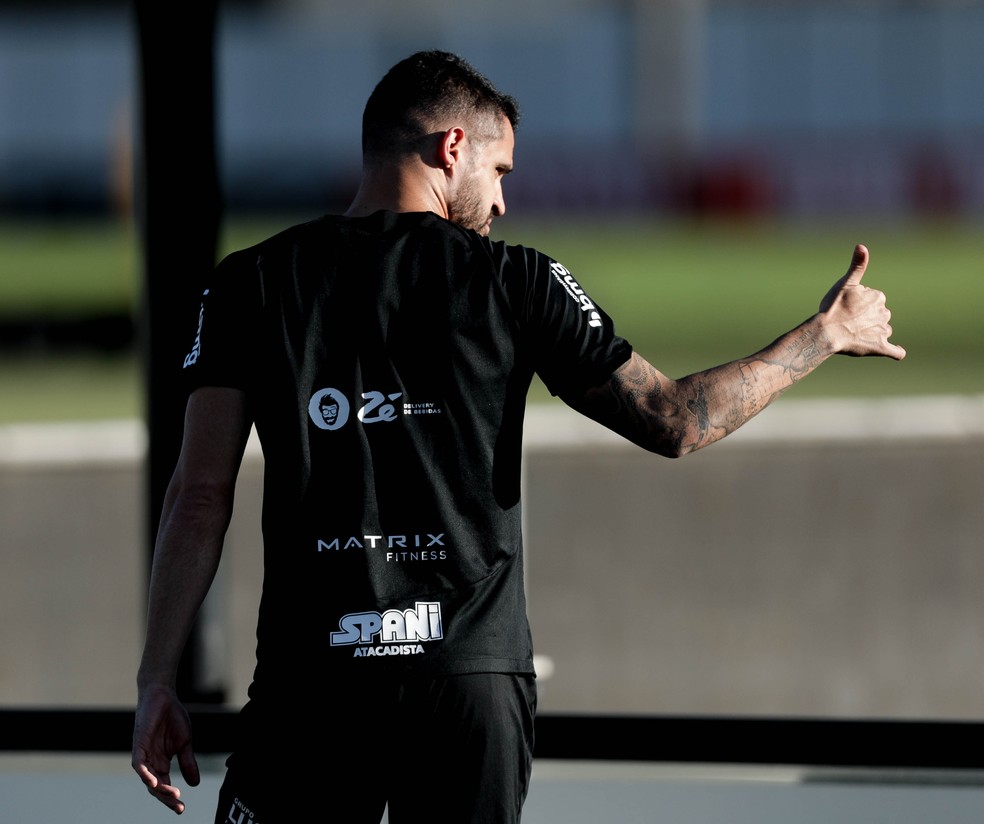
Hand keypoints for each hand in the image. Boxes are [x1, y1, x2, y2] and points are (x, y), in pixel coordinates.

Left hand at [132, 683, 199, 814]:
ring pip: (147, 779)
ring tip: (173, 795)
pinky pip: (138, 764)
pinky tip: (154, 782)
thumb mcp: (185, 742)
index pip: (164, 785)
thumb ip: (187, 762)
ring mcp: (143, 754)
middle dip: (166, 799)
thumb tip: (195, 784)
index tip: (182, 809)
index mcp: (161, 762)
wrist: (163, 695)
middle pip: (155, 787)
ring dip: (159, 789)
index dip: (172, 798)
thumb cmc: (172, 716)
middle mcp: (150, 761)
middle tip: (179, 807)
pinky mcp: (138, 745)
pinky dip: (145, 774)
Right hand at [818, 244, 905, 359]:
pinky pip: (896, 351)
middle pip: (878, 315)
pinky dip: (896, 351)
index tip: (846, 307)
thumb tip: (862, 245)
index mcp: (878, 297)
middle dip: (866, 318)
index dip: (858, 304)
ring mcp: (883, 331)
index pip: (871, 300)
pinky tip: (895, 351)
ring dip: (873, 333)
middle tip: (847, 322)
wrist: (826, 332)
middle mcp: (884, 313)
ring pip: (883, 330)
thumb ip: (857, 266)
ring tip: (854, 336)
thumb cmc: (833, 307)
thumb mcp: (844, 283)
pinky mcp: (880, 347)